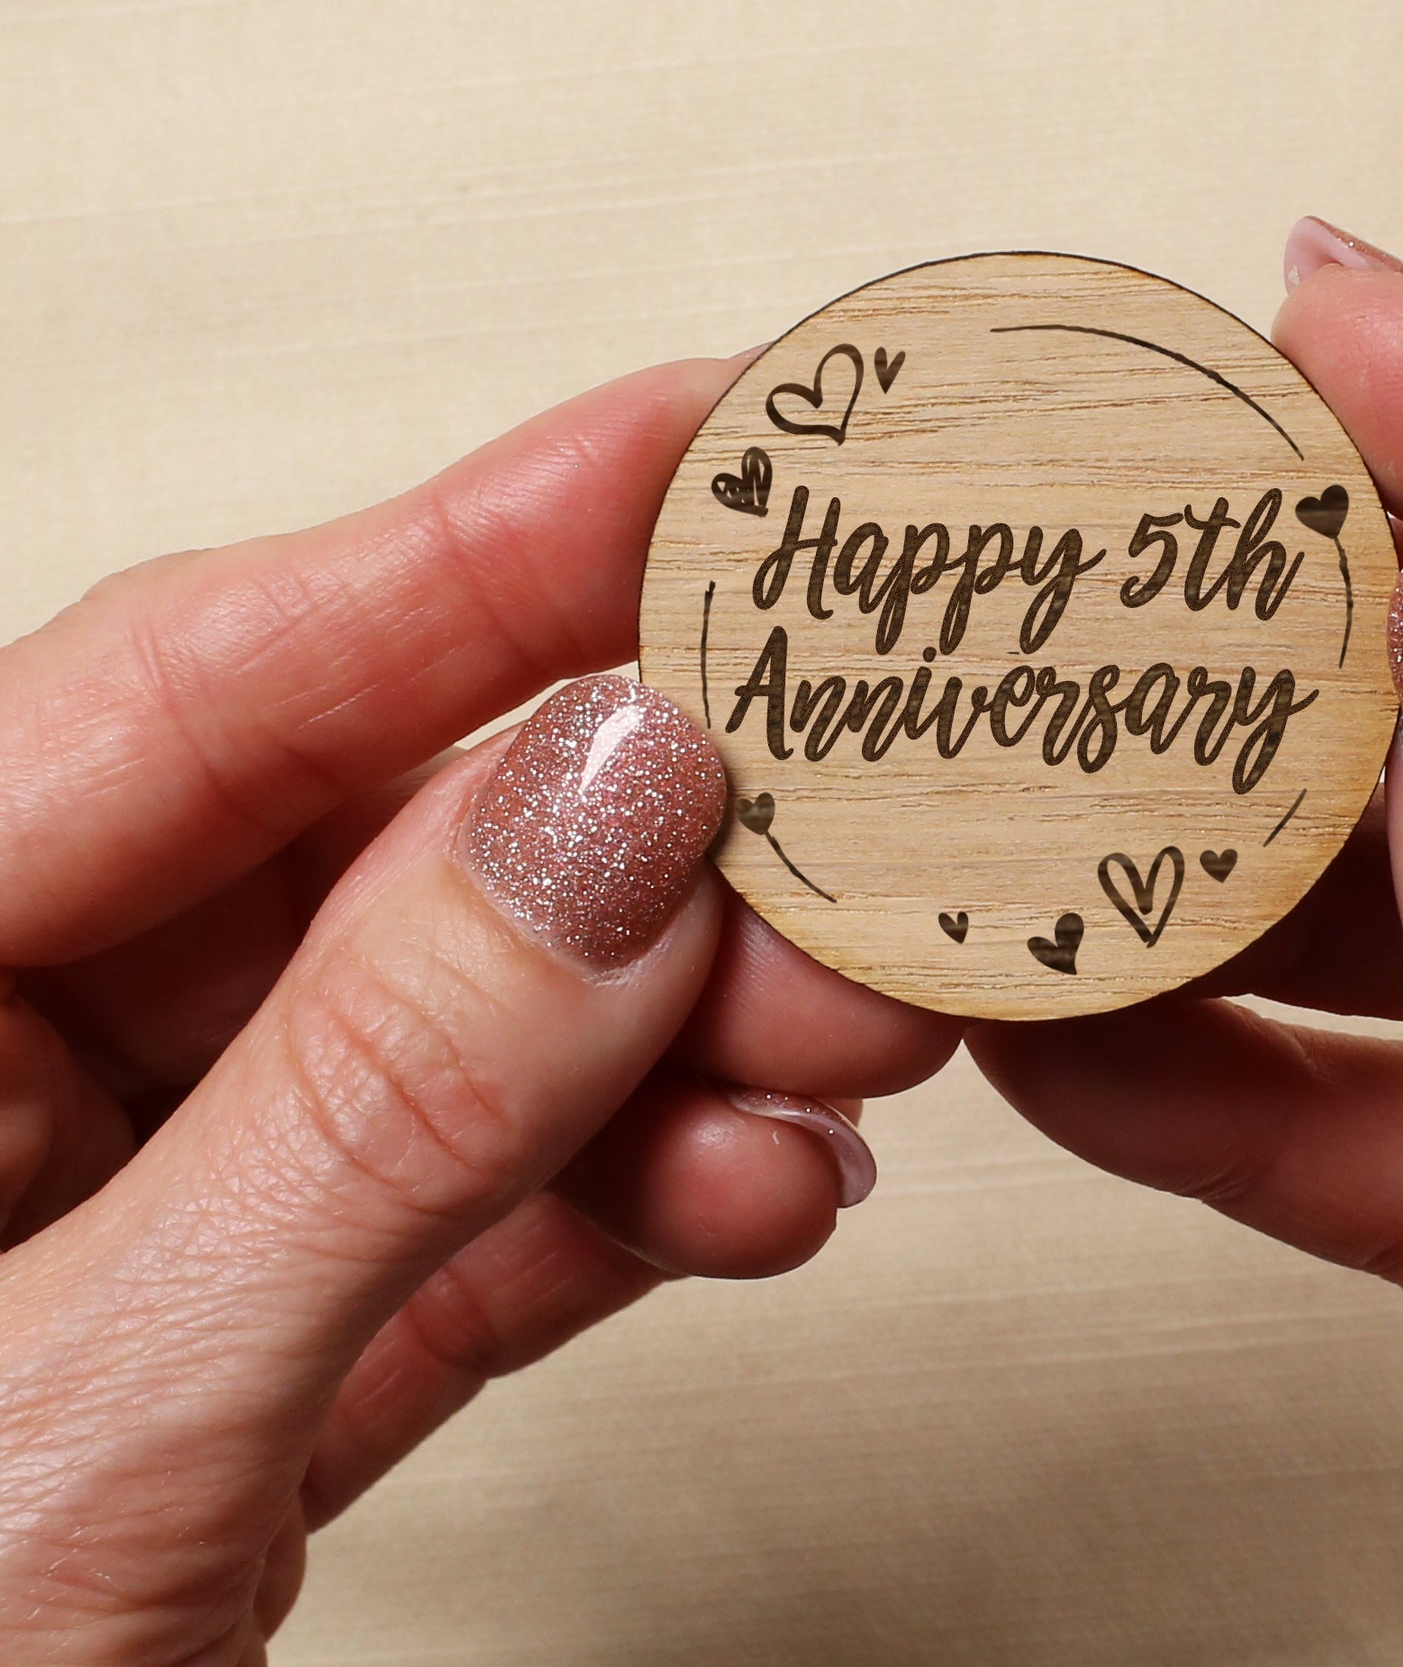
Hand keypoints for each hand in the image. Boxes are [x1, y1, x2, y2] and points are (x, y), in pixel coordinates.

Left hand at [0, 361, 956, 1663]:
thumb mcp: (71, 1438)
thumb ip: (363, 1099)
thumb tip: (614, 803)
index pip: (201, 677)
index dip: (482, 539)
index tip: (708, 443)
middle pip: (362, 841)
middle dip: (637, 838)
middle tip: (845, 802)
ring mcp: (123, 1205)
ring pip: (450, 1027)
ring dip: (668, 1039)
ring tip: (832, 1049)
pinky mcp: (243, 1340)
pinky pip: (464, 1207)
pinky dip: (621, 1200)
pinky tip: (745, 1188)